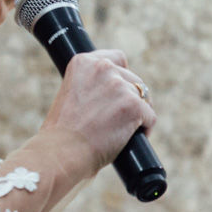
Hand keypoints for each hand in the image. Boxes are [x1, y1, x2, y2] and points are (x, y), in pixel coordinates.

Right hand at [38, 49, 155, 173]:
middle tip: (118, 119)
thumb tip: (115, 93)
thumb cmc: (62, 133)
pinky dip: (145, 129)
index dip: (121, 76)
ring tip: (123, 131)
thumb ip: (91, 86)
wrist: (61, 153)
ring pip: (144, 98)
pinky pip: (150, 117)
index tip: (119, 90)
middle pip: (133, 80)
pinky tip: (132, 139)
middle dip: (131, 98)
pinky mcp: (134, 106)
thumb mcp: (71, 95)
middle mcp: (103, 68)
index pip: (117, 58)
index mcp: (84, 62)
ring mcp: (120, 86)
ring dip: (138, 113)